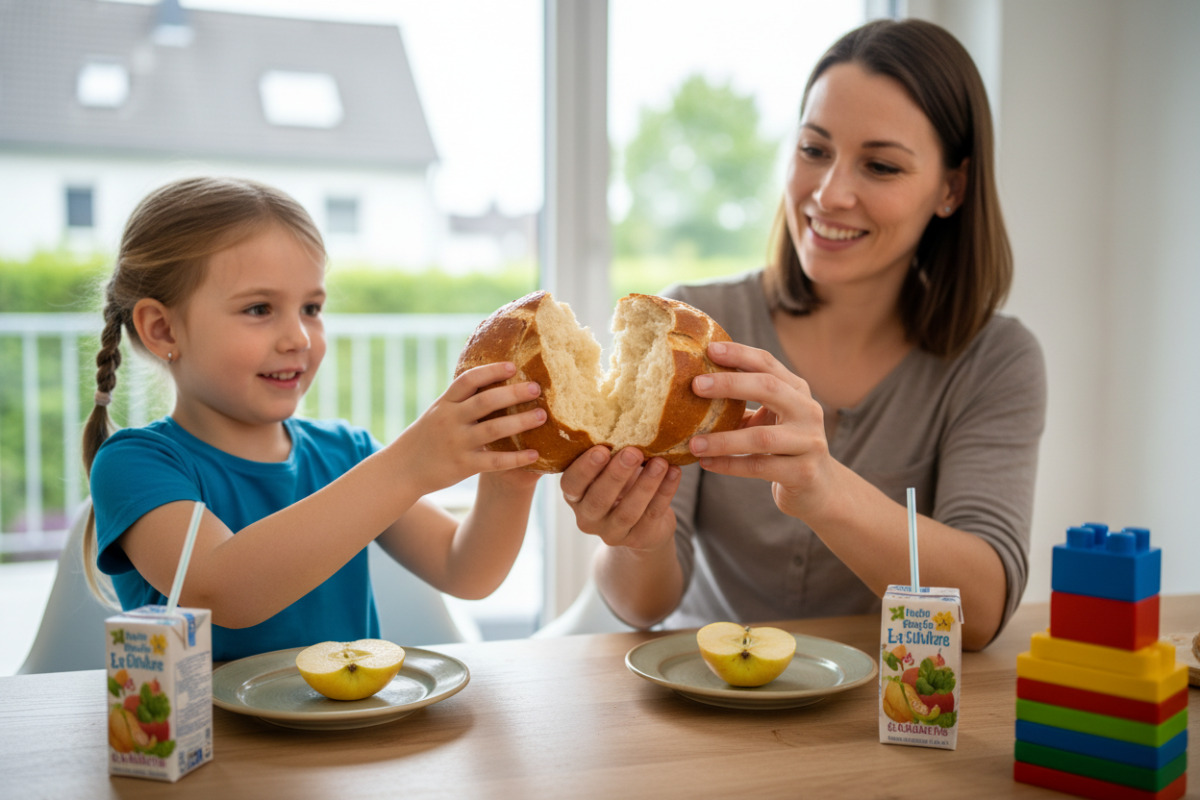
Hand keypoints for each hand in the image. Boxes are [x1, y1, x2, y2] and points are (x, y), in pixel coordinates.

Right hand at [399, 362, 544, 494]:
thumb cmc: (428, 436)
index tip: (513, 365)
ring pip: (493, 430)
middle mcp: (450, 420)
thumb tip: (493, 377)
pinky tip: (535, 455)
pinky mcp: (463, 466)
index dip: (490, 371)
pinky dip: (515, 458)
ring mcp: (457, 443)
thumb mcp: (439, 411)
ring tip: (542, 416)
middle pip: (485, 402)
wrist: (403, 468)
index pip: (468, 381)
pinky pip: (494, 462)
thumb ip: (462, 399)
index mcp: (445, 403)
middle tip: (536, 388)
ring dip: (520, 422)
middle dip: (513, 394)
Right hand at [559, 446, 680, 551]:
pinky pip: (652, 514)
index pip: (571, 484)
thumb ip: (609, 454)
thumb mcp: (608, 470)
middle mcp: (588, 518)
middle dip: (617, 474)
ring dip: (646, 484)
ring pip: (628, 511)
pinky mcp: (639, 539)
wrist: (642, 524)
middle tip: (633, 452)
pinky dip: (665, 492)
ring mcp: (613, 532)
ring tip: (661, 462)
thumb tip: (626, 419)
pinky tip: (674, 472)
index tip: (602, 449)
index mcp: (575, 496)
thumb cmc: (621, 485)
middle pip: (599, 499)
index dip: (585, 468)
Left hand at [687, 341, 833, 518]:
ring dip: (723, 440)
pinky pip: (760, 467)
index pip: (768, 364)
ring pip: (761, 437)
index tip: (709, 349)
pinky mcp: (803, 472)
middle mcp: (808, 411)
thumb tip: (692, 387)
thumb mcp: (768, 420)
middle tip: (695, 385)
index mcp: (797, 391)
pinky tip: (705, 463)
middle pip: (769, 389)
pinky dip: (729, 465)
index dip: (740, 354)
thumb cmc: (783, 447)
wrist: (819, 488)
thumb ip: (741, 404)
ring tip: (693, 443)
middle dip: (730, 384)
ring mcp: (809, 442)